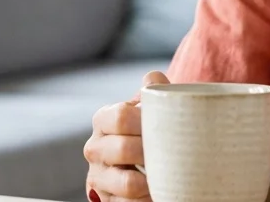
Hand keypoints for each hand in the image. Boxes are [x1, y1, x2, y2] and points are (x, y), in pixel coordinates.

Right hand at [84, 71, 169, 200]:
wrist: (141, 165)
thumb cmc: (148, 131)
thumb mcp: (151, 110)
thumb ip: (155, 92)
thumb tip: (153, 79)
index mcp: (104, 120)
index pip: (119, 116)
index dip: (143, 121)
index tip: (166, 126)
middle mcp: (95, 148)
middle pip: (121, 149)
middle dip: (150, 151)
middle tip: (173, 152)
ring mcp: (99, 177)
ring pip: (126, 183)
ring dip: (152, 180)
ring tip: (169, 175)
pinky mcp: (106, 201)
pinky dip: (147, 200)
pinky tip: (159, 192)